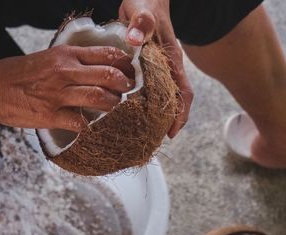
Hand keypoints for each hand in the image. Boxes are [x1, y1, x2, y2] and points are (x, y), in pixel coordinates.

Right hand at [0, 45, 134, 131]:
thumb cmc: (17, 73)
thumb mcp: (47, 58)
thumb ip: (72, 63)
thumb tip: (96, 70)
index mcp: (65, 55)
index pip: (106, 54)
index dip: (124, 64)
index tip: (130, 72)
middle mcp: (64, 71)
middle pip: (108, 76)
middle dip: (124, 85)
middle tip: (127, 91)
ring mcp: (57, 94)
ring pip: (98, 98)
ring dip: (112, 105)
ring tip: (114, 107)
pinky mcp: (49, 115)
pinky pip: (80, 122)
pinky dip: (88, 125)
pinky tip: (89, 125)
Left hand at [119, 0, 193, 137]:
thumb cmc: (146, 2)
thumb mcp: (142, 10)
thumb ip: (142, 22)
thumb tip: (136, 40)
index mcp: (171, 59)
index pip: (182, 92)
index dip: (179, 114)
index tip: (171, 133)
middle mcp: (168, 66)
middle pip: (173, 100)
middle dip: (167, 121)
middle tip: (152, 139)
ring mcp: (159, 66)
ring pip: (162, 97)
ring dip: (156, 114)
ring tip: (143, 132)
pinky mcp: (148, 65)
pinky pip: (150, 88)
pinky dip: (145, 102)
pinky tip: (132, 111)